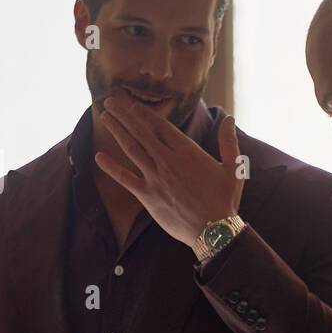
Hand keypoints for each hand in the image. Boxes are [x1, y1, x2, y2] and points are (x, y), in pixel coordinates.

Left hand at [95, 95, 242, 247]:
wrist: (214, 230)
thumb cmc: (225, 200)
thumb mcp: (233, 168)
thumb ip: (229, 142)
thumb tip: (230, 119)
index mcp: (188, 152)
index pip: (161, 126)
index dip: (144, 114)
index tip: (132, 105)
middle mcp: (168, 161)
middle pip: (141, 131)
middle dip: (124, 114)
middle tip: (109, 101)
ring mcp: (156, 178)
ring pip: (131, 148)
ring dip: (116, 131)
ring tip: (104, 117)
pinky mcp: (148, 196)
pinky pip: (125, 178)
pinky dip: (111, 167)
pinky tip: (98, 157)